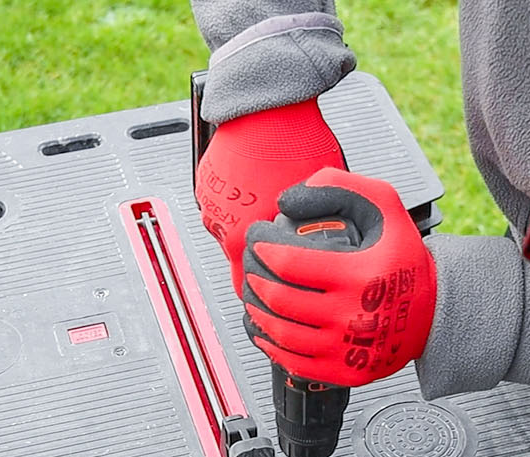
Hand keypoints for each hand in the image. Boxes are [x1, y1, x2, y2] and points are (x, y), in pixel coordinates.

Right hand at [195, 99, 344, 294]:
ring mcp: (211, 203)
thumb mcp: (320, 199)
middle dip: (262, 255)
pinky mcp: (204, 184)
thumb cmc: (297, 141)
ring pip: (229, 233)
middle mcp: (223, 223)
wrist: (268, 100)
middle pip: (240, 261)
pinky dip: (237, 202)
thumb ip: (311, 236)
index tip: (283, 279)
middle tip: (283, 241)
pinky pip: (221, 206)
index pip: (252, 282)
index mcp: (247, 234)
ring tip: (269, 206)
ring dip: (247, 227)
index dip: (271, 281)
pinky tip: (255, 187)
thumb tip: (325, 256)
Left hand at [241, 168, 436, 387]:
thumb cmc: (404, 259)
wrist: (434, 311)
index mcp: (360, 274)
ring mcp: (348, 348)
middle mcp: (353, 315)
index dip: (260, 248)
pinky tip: (264, 328)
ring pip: (281, 333)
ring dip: (256, 311)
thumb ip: (340, 187)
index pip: (288, 262)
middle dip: (253, 277)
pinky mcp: (346, 372)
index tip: (255, 238)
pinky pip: (294, 363)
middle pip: (278, 299)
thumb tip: (288, 200)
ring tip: (253, 293)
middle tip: (250, 265)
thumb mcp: (385, 206)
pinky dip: (270, 345)